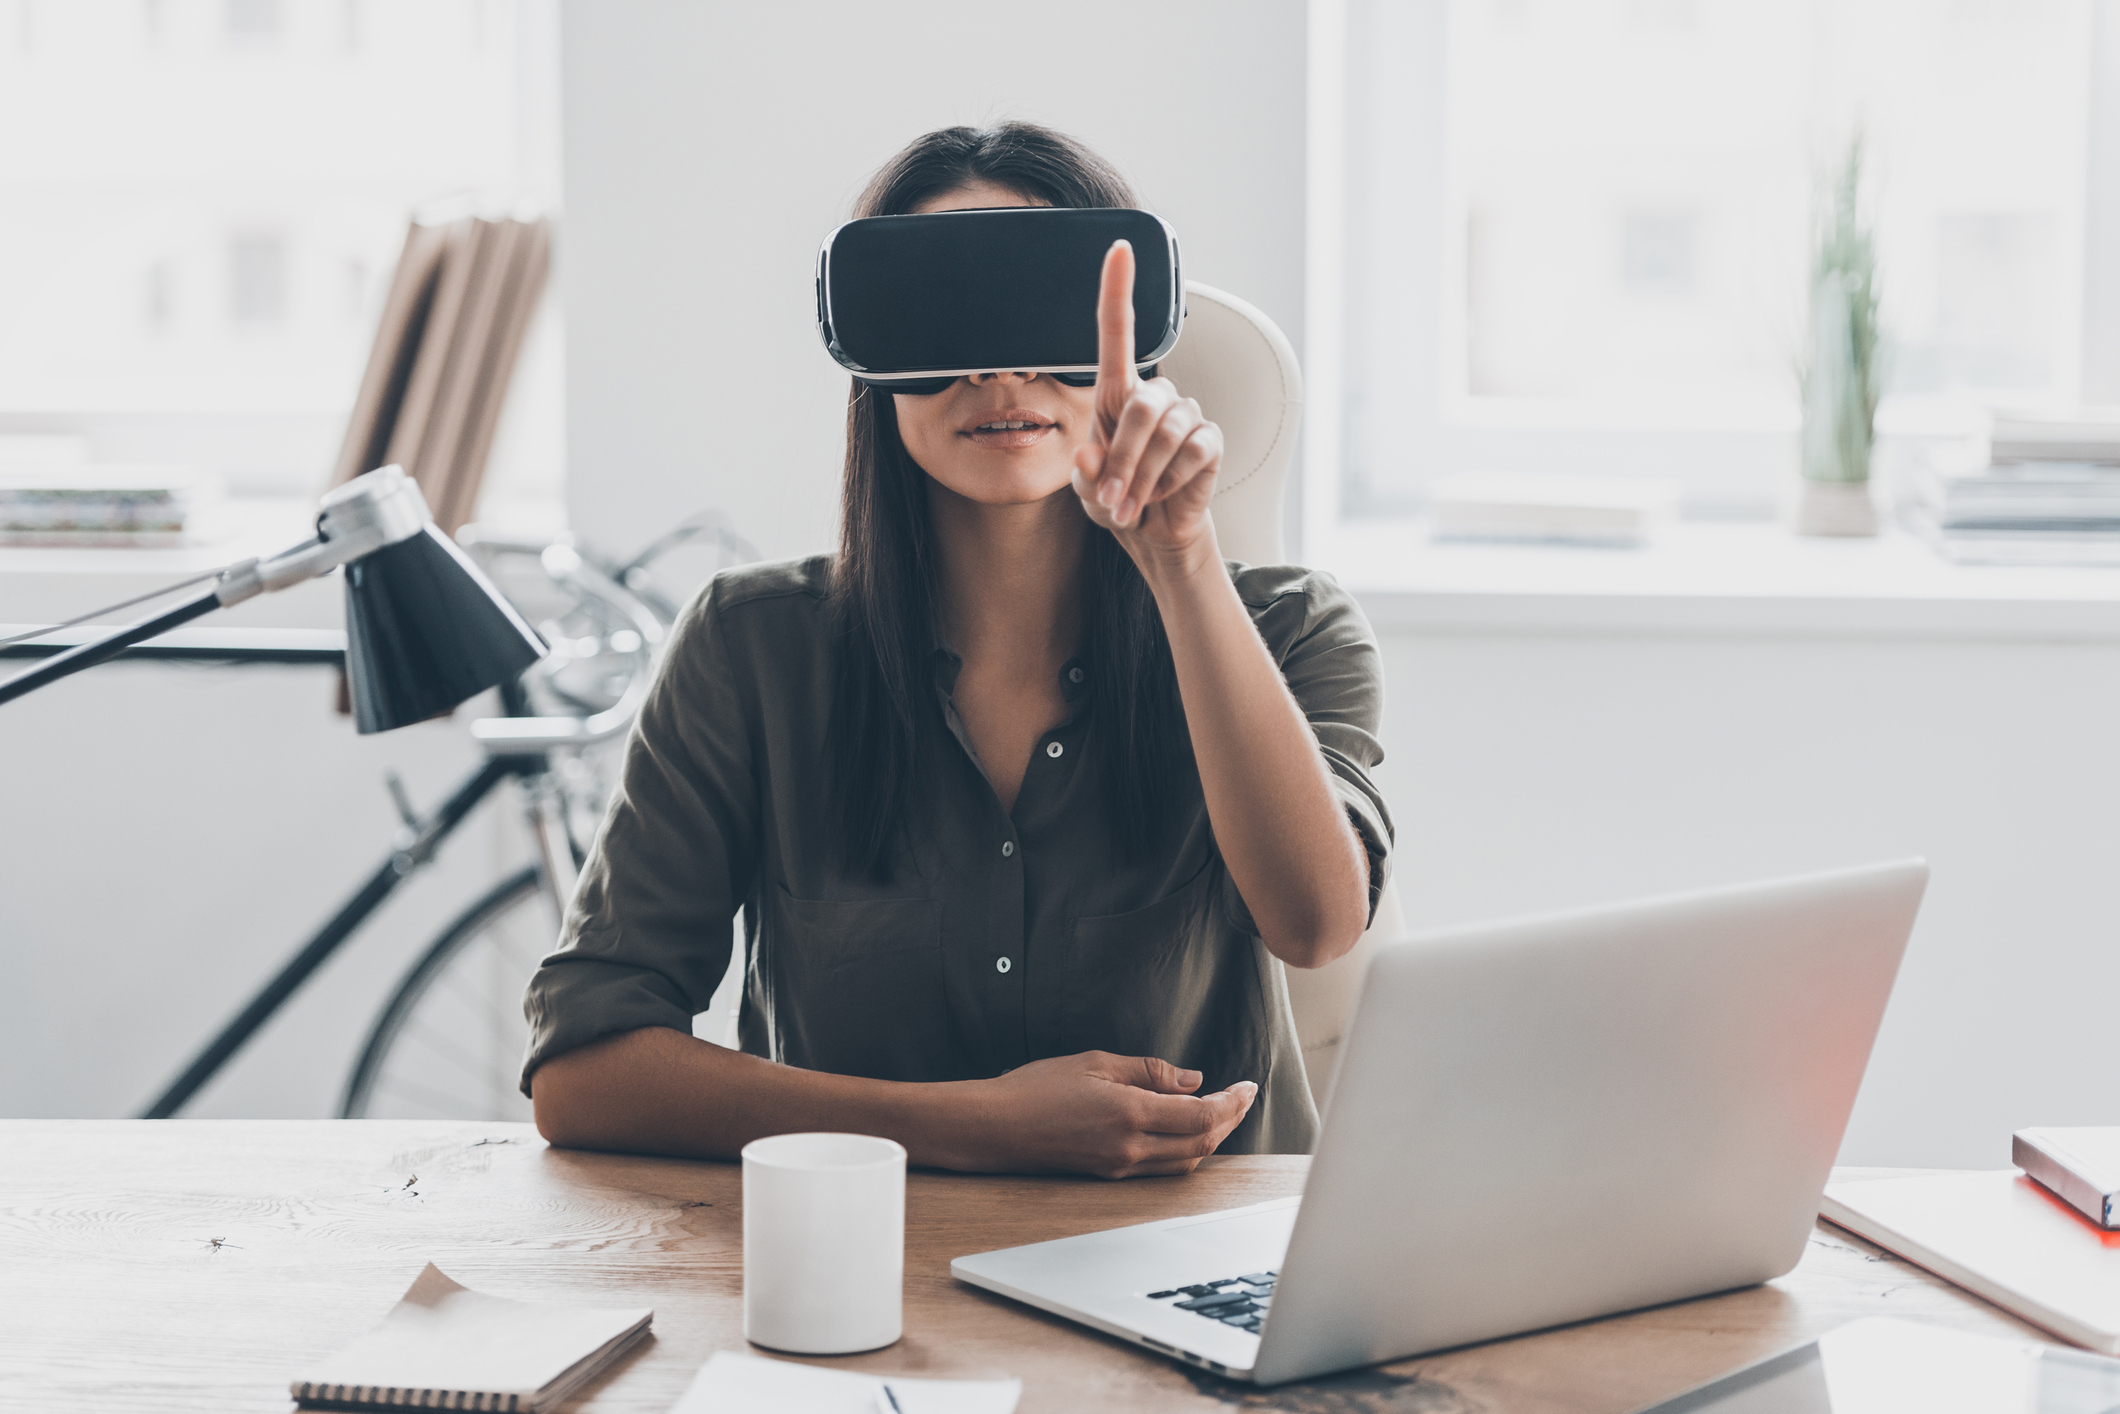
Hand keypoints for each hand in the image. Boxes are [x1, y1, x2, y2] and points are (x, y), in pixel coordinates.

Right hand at [969, 1051, 1256, 1178]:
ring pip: (1185, 1161)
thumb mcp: (1095, 1064)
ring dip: (1211, 1137)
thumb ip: (1149, 1071)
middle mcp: (1130, 1147)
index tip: (1248, 1086)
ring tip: (1222, 1111)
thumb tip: (1192, 1080)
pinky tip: (1185, 1129)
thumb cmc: (1035, 1089)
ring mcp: (1120, 1166)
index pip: (1202, 1115)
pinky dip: (1186, 1149)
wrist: (995, 1127)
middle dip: (1230, 1120)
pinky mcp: (1109, 1173)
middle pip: (1201, 1143)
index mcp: (1130, 1114)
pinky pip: (1162, 1167)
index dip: (1233, 1102)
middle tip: (1243, 1097)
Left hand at [1071, 241, 1223, 566]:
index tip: (1120, 249)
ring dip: (1144, 477)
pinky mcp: (1210, 440)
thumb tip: (1088, 455)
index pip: (1118, 333)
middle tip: (1112, 498)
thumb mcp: (1088, 490)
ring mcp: (1186, 414)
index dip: (1118, 290)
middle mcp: (1154, 395)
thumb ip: (1085, 473)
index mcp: (1116, 394)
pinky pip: (1193, 452)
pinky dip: (1171, 482)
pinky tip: (1164, 495)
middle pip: (1141, 406)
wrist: (1153, 533)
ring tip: (1133, 504)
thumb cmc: (1117, 500)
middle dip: (1124, 458)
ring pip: (1165, 433)